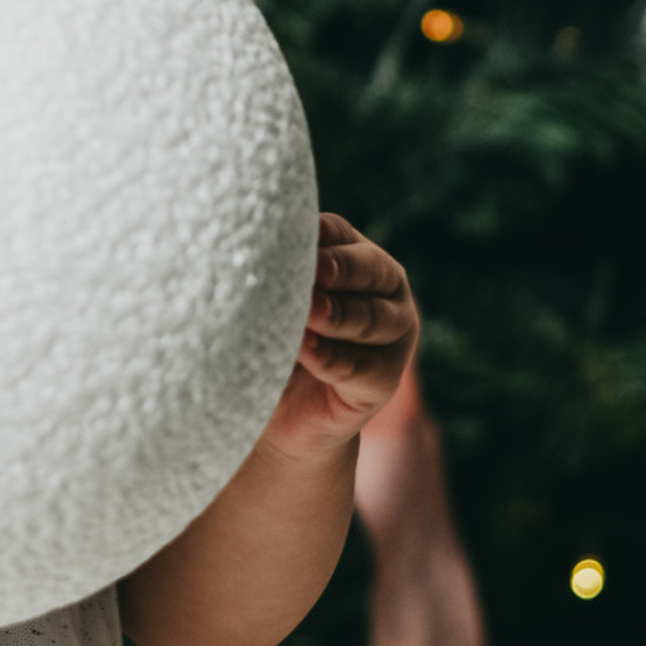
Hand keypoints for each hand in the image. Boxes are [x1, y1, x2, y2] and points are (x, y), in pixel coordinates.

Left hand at [261, 214, 417, 466]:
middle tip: (314, 269)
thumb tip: (252, 249)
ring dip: (338, 314)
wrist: (276, 413)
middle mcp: (383, 289)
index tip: (294, 232)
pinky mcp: (384, 380)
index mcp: (351, 256)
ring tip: (309, 312)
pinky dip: (332, 358)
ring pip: (372, 317)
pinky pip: (361, 366)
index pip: (339, 233)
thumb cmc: (268, 340)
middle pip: (370, 268)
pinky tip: (307, 351)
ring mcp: (393, 335)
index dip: (321, 233)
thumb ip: (274, 276)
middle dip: (341, 268)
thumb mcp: (270, 303)